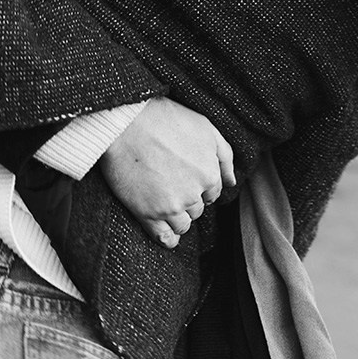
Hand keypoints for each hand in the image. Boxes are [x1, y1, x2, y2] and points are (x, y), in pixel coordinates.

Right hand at [99, 97, 234, 248]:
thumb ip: (224, 155)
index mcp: (209, 173)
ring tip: (163, 202)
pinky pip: (165, 239)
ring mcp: (172, 206)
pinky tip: (165, 231)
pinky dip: (168, 239)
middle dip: (188, 200)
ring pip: (184, 225)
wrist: (125, 123)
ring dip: (177, 217)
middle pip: (197, 209)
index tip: (187, 180)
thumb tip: (232, 182)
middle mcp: (194, 193)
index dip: (200, 187)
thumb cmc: (164, 119)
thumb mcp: (204, 127)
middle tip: (171, 185)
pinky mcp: (148, 214)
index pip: (212, 192)